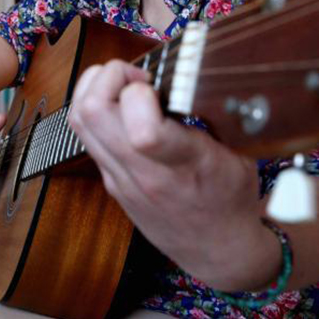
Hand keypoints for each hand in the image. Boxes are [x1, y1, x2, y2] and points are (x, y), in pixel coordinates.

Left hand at [67, 60, 277, 289]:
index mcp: (185, 167)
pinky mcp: (110, 181)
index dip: (142, 93)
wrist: (216, 250)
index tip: (159, 83)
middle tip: (138, 77)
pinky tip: (125, 106)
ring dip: (96, 88)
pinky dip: (98, 107)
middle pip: (92, 112)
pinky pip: (86, 134)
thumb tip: (197, 68)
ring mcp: (119, 179)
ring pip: (79, 120)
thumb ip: (216, 113)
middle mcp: (144, 174)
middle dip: (110, 75)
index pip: (143, 132)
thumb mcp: (240, 152)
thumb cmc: (232, 198)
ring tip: (128, 86)